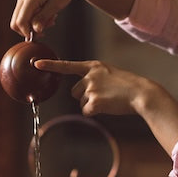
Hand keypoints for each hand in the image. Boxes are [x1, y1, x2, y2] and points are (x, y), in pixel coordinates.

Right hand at [10, 0, 137, 38]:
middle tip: (47, 28)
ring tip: (51, 20)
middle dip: (30, 29)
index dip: (28, 33)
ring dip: (34, 24)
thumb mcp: (56, 5)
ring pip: (21, 19)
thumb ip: (44, 17)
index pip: (20, 22)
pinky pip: (26, 14)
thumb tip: (35, 30)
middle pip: (16, 22)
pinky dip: (35, 19)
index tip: (42, 35)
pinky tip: (48, 16)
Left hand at [35, 58, 177, 154]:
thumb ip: (95, 78)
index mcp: (94, 66)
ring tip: (109, 99)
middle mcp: (90, 75)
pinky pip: (87, 111)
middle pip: (75, 91)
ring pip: (81, 102)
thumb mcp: (110, 74)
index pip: (67, 65)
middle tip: (104, 95)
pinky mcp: (94, 101)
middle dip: (85, 96)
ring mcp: (91, 88)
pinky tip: (108, 106)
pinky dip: (96, 112)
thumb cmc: (128, 86)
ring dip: (92, 104)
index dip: (50, 65)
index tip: (35, 64)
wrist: (142, 93)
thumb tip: (82, 92)